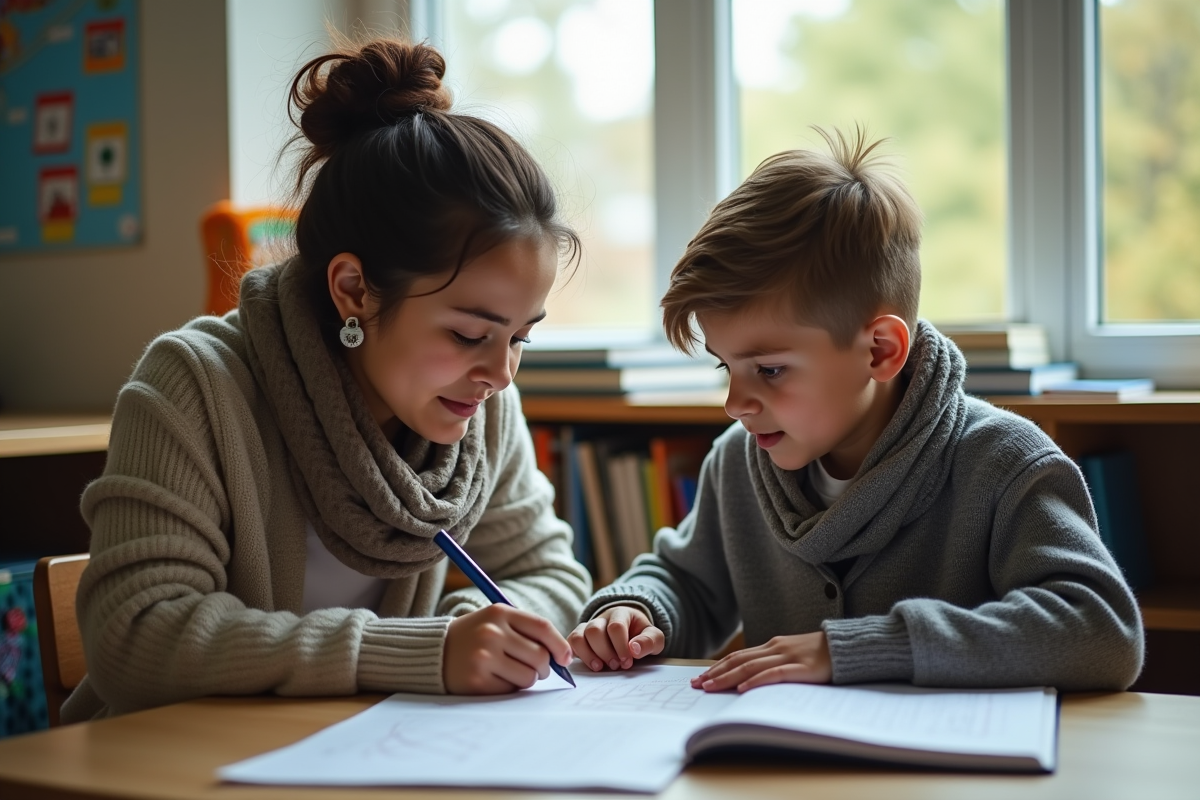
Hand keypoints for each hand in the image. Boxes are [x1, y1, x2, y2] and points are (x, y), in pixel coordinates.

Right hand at [443, 604, 571, 693]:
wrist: (433, 651)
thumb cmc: (474, 636)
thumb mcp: (496, 620)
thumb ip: (527, 631)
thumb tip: (563, 656)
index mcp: (500, 613)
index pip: (542, 627)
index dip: (560, 645)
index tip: (565, 658)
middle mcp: (492, 633)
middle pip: (540, 655)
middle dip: (545, 667)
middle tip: (538, 670)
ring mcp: (484, 657)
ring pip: (529, 676)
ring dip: (527, 678)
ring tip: (512, 672)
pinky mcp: (477, 681)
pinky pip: (511, 689)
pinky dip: (509, 687)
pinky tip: (495, 678)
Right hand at [569, 605, 664, 671]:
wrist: (631, 634)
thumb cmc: (641, 636)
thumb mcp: (654, 638)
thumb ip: (649, 641)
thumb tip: (634, 649)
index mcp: (621, 614)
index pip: (616, 626)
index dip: (621, 646)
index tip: (627, 662)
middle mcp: (601, 618)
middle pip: (595, 630)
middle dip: (605, 652)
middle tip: (616, 666)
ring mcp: (588, 627)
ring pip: (580, 636)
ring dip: (589, 655)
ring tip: (600, 667)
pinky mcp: (579, 637)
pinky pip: (571, 642)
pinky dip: (577, 654)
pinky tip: (590, 664)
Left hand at [691, 632, 830, 692]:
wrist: (846, 646)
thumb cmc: (819, 654)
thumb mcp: (792, 655)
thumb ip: (773, 663)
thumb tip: (749, 678)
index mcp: (772, 645)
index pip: (738, 656)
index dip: (717, 666)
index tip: (700, 677)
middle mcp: (775, 648)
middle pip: (738, 661)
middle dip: (715, 673)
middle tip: (696, 684)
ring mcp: (787, 656)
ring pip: (750, 667)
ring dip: (727, 677)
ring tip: (710, 686)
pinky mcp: (800, 668)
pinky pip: (774, 674)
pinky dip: (756, 681)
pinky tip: (743, 688)